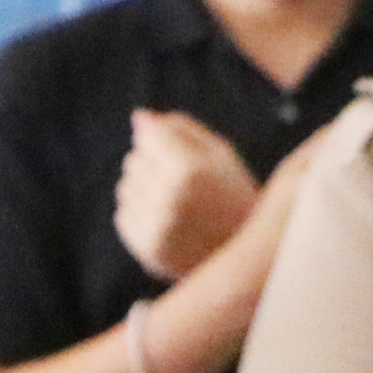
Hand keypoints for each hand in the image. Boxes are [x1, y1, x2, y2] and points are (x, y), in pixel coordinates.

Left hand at [114, 109, 260, 281]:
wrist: (249, 256)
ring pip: (125, 186)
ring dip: (146, 189)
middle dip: (155, 165)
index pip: (149, 134)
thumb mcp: (220, 154)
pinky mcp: (146, 249)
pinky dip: (142, 215)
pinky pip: (123, 215)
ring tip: (179, 204)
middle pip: (133, 160)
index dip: (163, 139)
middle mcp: (169, 199)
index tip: (180, 151)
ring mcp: (156, 227)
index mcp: (190, 170)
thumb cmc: (234, 195)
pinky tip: (170, 222)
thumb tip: (139, 117)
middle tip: (187, 184)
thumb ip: (180, 128)